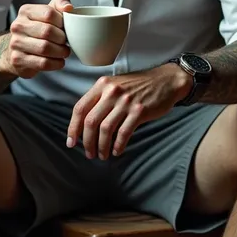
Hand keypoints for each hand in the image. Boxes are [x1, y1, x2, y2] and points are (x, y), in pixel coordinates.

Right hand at [0, 0, 72, 77]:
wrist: (19, 49)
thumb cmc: (39, 28)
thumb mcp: (49, 11)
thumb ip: (60, 2)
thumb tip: (68, 7)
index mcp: (26, 11)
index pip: (49, 13)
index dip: (62, 22)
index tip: (65, 28)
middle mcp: (18, 26)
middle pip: (47, 31)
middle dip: (62, 38)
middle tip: (66, 42)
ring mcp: (15, 43)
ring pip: (45, 48)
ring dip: (61, 52)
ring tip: (64, 51)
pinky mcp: (18, 60)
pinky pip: (42, 63)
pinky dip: (56, 63)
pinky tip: (59, 61)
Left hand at [66, 64, 192, 159]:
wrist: (165, 80)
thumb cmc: (138, 85)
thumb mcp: (115, 85)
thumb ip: (100, 99)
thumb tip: (84, 124)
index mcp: (102, 85)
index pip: (80, 108)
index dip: (73, 128)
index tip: (71, 142)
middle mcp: (112, 92)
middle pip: (90, 121)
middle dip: (87, 141)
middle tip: (89, 153)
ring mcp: (126, 101)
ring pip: (106, 129)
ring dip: (101, 146)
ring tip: (102, 155)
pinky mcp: (139, 111)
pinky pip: (124, 133)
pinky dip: (118, 145)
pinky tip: (116, 151)